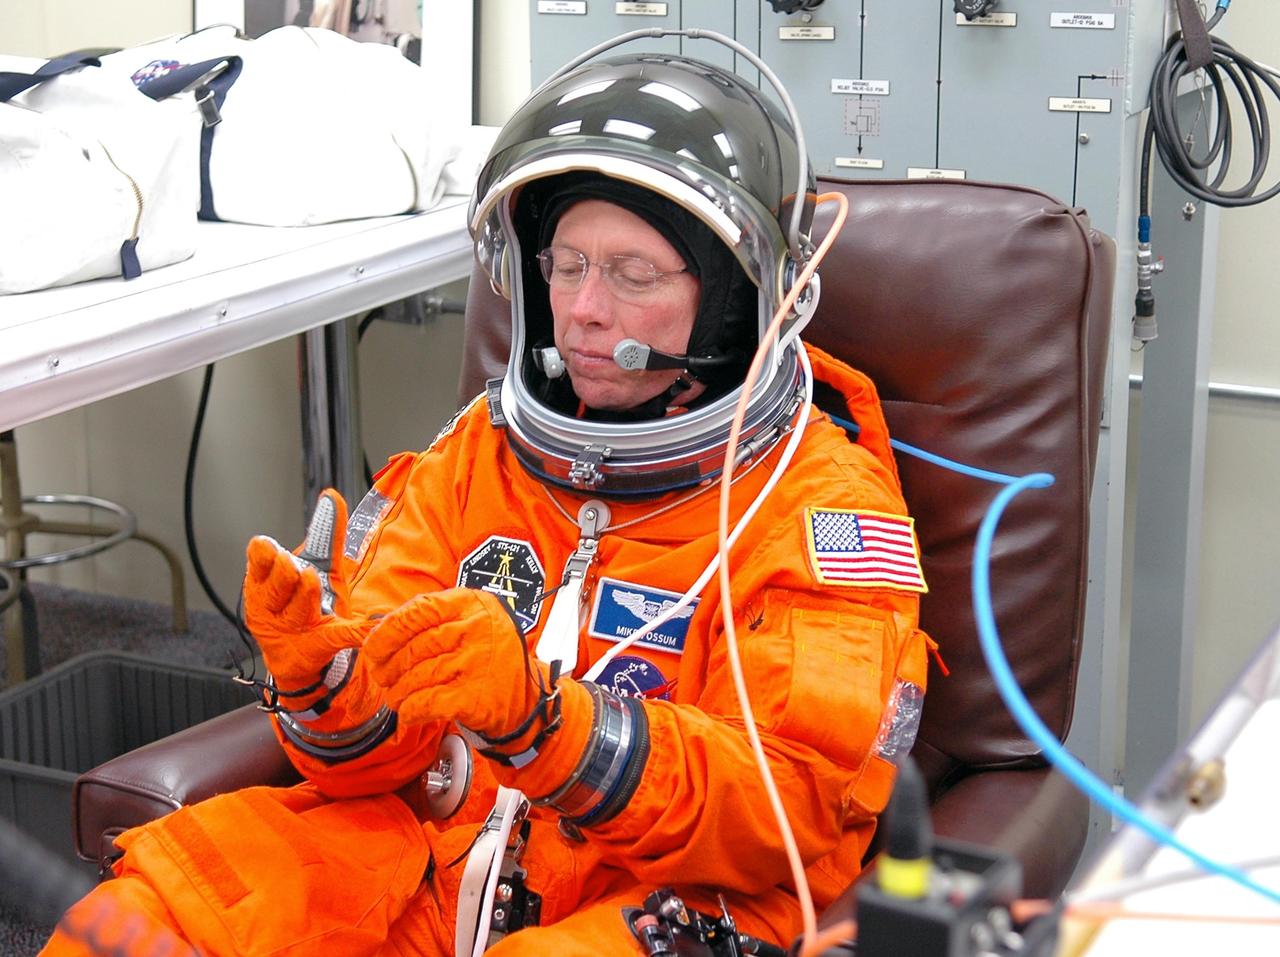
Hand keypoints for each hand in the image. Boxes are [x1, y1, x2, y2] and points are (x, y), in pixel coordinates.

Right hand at [242, 489, 372, 692]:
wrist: (298, 656)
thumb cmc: (304, 602)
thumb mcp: (317, 566)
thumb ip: (326, 534)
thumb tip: (331, 494)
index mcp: (267, 583)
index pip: (260, 563)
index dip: (263, 556)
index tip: (266, 545)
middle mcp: (274, 606)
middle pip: (280, 583)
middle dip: (287, 574)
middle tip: (295, 568)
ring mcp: (295, 627)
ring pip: (301, 607)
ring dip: (307, 594)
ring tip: (311, 581)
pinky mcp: (321, 645)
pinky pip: (341, 635)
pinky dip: (358, 630)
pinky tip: (372, 626)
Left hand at [363, 587, 551, 740]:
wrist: (525, 699)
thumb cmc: (486, 658)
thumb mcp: (469, 623)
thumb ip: (431, 621)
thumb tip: (376, 633)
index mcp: (472, 603)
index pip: (419, 609)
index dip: (388, 630)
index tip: (373, 648)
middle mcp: (477, 628)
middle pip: (416, 647)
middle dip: (391, 666)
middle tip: (383, 677)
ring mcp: (477, 662)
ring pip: (417, 676)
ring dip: (398, 692)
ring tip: (396, 697)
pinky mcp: (474, 696)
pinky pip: (425, 702)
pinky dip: (410, 709)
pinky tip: (409, 712)